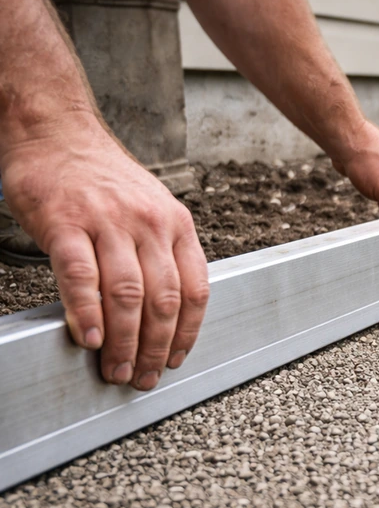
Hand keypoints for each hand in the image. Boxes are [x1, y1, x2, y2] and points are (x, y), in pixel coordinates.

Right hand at [0, 114, 208, 389]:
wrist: (55, 130)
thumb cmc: (101, 177)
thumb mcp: (151, 209)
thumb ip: (162, 252)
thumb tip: (165, 312)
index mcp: (176, 224)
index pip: (195, 290)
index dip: (188, 333)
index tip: (177, 359)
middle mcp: (149, 223)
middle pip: (164, 300)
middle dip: (157, 348)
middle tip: (144, 377)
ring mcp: (107, 222)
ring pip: (127, 294)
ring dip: (124, 341)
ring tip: (116, 368)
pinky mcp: (65, 222)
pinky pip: (81, 276)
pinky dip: (87, 312)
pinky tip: (88, 338)